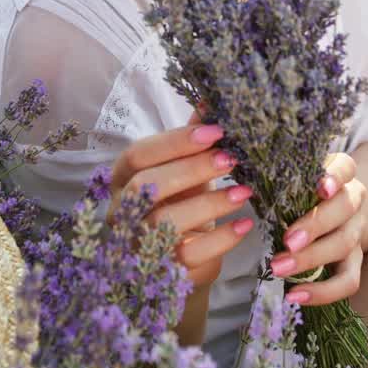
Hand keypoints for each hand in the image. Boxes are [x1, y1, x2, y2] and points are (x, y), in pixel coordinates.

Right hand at [108, 109, 254, 289]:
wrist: (183, 259)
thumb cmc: (181, 203)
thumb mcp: (185, 166)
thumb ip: (195, 134)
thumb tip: (214, 94)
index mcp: (123, 178)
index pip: (138, 154)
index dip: (175, 142)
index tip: (215, 131)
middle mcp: (122, 212)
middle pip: (146, 186)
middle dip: (192, 170)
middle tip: (232, 159)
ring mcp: (137, 245)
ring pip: (163, 223)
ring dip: (209, 204)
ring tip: (245, 192)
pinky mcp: (161, 273)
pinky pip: (187, 256)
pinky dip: (220, 239)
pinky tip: (245, 225)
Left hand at [271, 152, 366, 305]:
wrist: (329, 212)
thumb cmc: (299, 191)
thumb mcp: (292, 180)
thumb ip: (276, 179)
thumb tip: (238, 185)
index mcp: (340, 173)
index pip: (345, 167)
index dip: (336, 177)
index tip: (322, 188)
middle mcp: (354, 200)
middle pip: (345, 208)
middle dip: (315, 225)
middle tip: (287, 241)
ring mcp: (357, 231)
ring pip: (345, 244)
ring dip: (310, 258)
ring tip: (278, 269)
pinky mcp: (355, 262)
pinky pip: (349, 281)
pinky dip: (324, 292)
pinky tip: (294, 296)